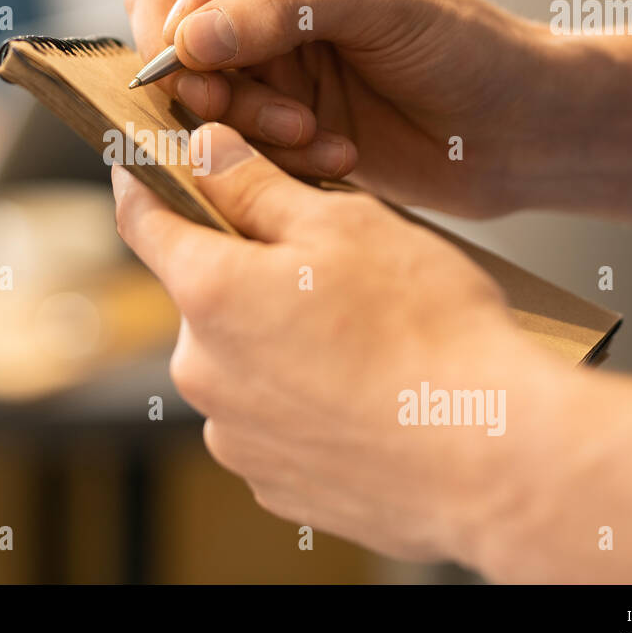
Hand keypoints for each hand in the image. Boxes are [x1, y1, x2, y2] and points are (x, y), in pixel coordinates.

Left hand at [112, 122, 567, 563]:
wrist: (492, 459)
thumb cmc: (427, 331)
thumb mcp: (342, 224)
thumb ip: (256, 183)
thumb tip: (203, 149)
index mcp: (210, 293)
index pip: (143, 222)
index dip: (141, 185)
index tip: (139, 168)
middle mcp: (202, 371)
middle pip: (206, 297)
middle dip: (250, 274)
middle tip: (327, 270)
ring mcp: (235, 436)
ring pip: (242, 362)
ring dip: (279, 343)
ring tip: (364, 344)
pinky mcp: (273, 483)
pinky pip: (273, 422)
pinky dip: (305, 403)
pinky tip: (366, 396)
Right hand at [126, 0, 559, 216]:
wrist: (511, 134)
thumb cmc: (468, 47)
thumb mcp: (381, 5)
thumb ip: (282, 10)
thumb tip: (188, 38)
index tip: (208, 19)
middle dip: (184, 55)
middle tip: (218, 95)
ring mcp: (260, 55)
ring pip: (184, 76)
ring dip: (236, 112)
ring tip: (305, 128)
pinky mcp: (265, 118)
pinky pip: (219, 133)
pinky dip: (265, 150)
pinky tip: (332, 151)